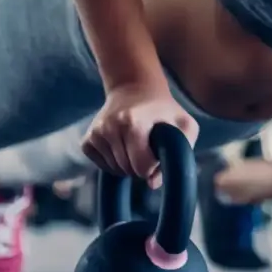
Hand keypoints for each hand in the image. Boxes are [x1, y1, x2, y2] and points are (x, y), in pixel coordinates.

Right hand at [82, 85, 199, 187]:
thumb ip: (179, 153)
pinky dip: (113, 163)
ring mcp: (96, 133)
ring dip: (127, 165)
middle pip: (128, 170)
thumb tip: (152, 184)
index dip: (154, 166)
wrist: (135, 88)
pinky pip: (101, 166)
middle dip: (140, 166)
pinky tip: (122, 146)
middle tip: (148, 148)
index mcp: (133, 123)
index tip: (157, 153)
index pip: (142, 166)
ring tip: (136, 145)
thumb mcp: (184, 124)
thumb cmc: (163, 110)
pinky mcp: (87, 140)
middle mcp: (110, 127)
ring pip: (114, 170)